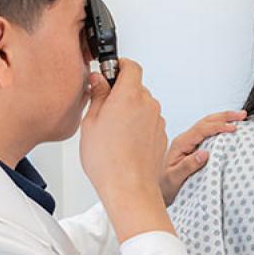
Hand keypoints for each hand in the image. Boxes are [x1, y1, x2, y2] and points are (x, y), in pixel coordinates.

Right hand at [80, 59, 169, 239]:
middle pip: (137, 87)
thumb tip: (99, 80)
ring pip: (143, 106)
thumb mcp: (91, 123)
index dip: (120, 66)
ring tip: (113, 132)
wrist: (130, 188)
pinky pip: (149, 122)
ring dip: (130, 111)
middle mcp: (148, 105)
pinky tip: (125, 143)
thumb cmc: (108, 161)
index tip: (109, 72)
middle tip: (103, 108)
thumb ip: (97, 96)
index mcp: (129, 96)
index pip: (131, 66)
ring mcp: (158, 120)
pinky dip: (139, 126)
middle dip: (121, 93)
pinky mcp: (162, 135)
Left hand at [160, 109, 246, 204]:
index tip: (233, 128)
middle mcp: (184, 140)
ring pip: (207, 124)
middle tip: (242, 115)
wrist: (156, 191)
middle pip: (206, 121)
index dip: (218, 127)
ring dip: (223, 119)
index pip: (201, 129)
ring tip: (239, 117)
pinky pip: (207, 133)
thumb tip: (204, 153)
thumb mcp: (174, 179)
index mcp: (180, 144)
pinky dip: (219, 127)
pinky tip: (228, 127)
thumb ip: (188, 166)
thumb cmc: (164, 186)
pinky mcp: (193, 147)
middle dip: (224, 116)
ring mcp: (188, 142)